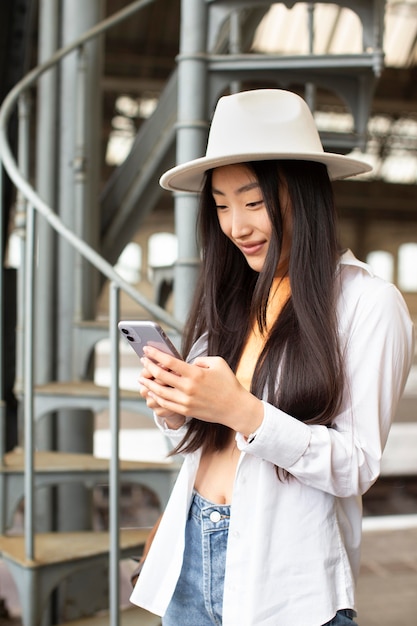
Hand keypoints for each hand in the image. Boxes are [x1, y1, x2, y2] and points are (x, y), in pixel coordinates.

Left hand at [139, 346, 263, 435]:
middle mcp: (188, 387)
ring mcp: (186, 401)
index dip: (155, 354)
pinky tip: (152, 392)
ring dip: (148, 384)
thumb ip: (200, 360)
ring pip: (160, 392)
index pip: (169, 361)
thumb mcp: (218, 363)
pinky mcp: (186, 411)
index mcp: (196, 373)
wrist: (235, 407)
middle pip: (161, 376)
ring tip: (141, 378)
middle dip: (148, 366)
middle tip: (142, 361)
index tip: (147, 349)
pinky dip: (156, 397)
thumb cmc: (228, 383)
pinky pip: (166, 404)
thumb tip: (186, 363)